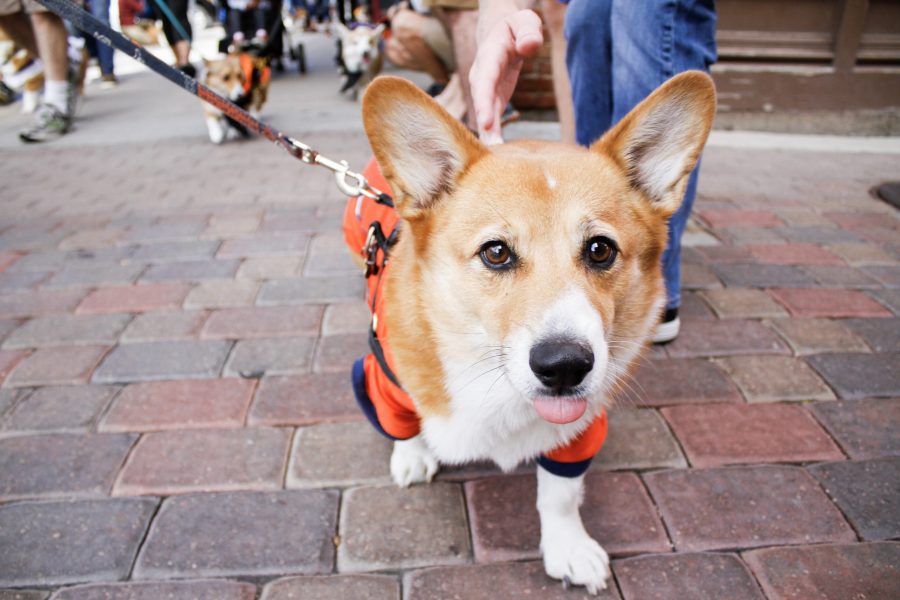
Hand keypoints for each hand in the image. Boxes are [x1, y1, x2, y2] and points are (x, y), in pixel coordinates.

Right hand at [470, 8, 542, 143]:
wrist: (502, 34)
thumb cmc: (516, 28)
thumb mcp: (524, 21)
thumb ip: (528, 31)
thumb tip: (530, 45)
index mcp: (488, 57)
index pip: (484, 80)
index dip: (484, 102)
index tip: (487, 122)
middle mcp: (481, 77)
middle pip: (481, 103)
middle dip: (485, 126)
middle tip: (492, 149)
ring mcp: (484, 91)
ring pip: (484, 115)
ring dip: (490, 136)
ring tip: (496, 159)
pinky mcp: (491, 101)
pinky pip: (492, 120)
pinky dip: (495, 135)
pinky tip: (500, 155)